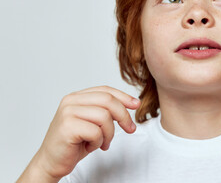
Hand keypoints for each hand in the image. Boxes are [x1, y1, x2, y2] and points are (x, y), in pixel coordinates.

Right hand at [20, 85, 139, 180]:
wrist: (51, 162)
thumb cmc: (73, 143)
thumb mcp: (93, 123)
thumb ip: (106, 110)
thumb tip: (132, 103)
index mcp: (77, 97)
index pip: (105, 90)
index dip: (123, 96)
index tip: (136, 105)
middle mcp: (71, 101)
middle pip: (108, 100)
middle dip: (124, 115)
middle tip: (130, 129)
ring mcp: (68, 112)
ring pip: (104, 116)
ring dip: (109, 134)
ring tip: (103, 143)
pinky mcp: (67, 127)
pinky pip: (96, 132)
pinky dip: (98, 142)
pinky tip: (90, 146)